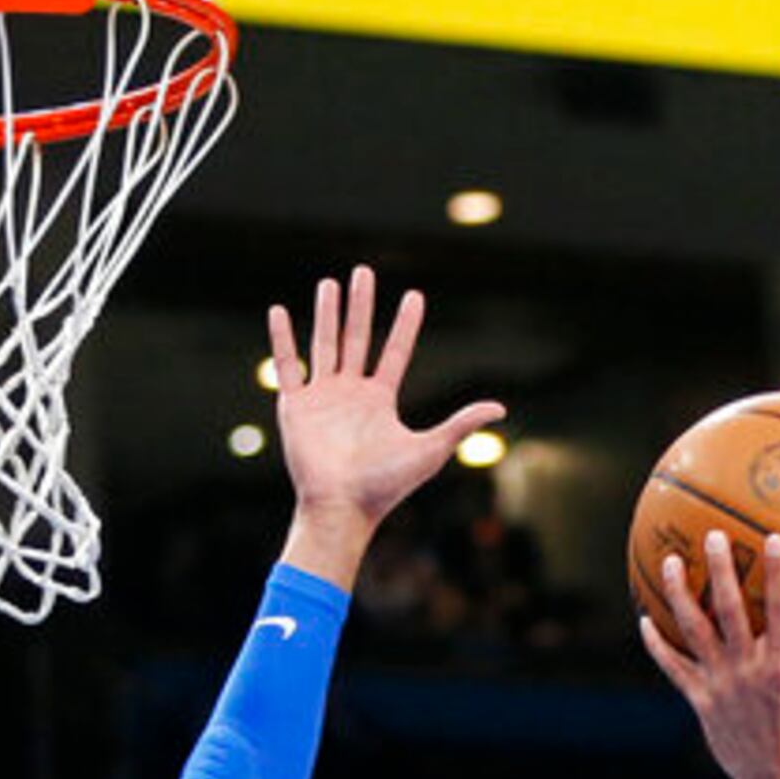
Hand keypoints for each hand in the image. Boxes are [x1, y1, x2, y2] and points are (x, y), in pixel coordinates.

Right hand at [267, 268, 502, 546]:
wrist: (343, 507)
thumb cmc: (386, 486)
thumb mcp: (430, 449)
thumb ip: (461, 423)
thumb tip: (500, 407)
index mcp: (379, 401)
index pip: (395, 352)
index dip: (405, 325)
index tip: (414, 296)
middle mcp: (350, 394)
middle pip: (357, 338)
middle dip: (361, 305)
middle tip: (364, 271)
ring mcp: (322, 398)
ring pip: (324, 344)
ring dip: (327, 313)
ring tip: (330, 282)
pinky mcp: (295, 406)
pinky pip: (287, 365)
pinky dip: (282, 339)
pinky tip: (279, 312)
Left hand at [642, 530, 779, 778]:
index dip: (777, 573)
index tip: (772, 538)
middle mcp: (745, 670)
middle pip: (728, 611)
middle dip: (719, 570)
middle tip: (713, 534)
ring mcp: (719, 685)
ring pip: (693, 632)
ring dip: (679, 595)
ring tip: (670, 562)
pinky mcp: (700, 700)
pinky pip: (673, 667)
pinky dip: (658, 645)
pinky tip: (645, 619)